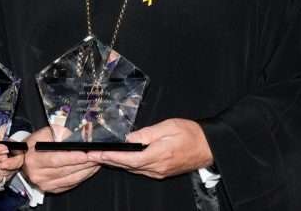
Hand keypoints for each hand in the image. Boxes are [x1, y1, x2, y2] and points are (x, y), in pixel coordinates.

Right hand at [22, 126, 98, 193]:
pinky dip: (83, 175)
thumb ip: (60, 133)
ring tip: (96, 160)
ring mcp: (45, 183)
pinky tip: (90, 168)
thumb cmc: (35, 144)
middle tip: (97, 155)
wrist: (26, 157)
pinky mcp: (53, 188)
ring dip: (87, 169)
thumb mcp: (44, 132)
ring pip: (71, 178)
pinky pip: (72, 183)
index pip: (55, 160)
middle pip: (66, 170)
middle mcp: (38, 174)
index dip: (72, 158)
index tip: (85, 154)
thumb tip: (77, 136)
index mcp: (33, 159)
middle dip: (84, 162)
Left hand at [86, 118, 212, 178]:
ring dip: (116, 163)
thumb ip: (146, 133)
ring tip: (100, 157)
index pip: (128, 159)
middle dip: (108, 160)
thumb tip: (129, 137)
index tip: (97, 154)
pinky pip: (140, 170)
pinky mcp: (162, 172)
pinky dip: (128, 165)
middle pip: (127, 166)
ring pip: (133, 169)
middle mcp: (157, 167)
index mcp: (157, 156)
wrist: (209, 146)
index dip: (111, 157)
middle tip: (91, 155)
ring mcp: (159, 172)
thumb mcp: (167, 127)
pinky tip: (121, 160)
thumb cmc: (190, 134)